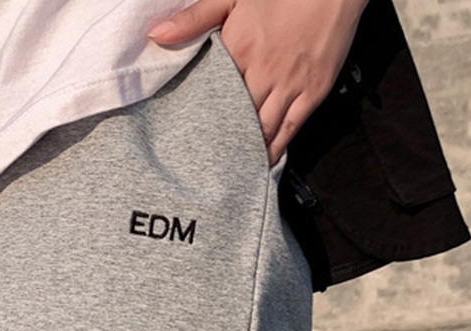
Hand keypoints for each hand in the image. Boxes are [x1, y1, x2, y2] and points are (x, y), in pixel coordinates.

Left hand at [149, 0, 368, 164]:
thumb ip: (194, 18)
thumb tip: (156, 36)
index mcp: (238, 51)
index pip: (213, 96)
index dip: (200, 119)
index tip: (185, 139)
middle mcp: (263, 74)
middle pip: (236, 118)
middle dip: (220, 142)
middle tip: (204, 166)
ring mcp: (290, 85)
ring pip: (262, 129)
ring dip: (246, 152)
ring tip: (230, 172)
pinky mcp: (314, 91)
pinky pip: (290, 129)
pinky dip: (275, 149)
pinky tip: (263, 163)